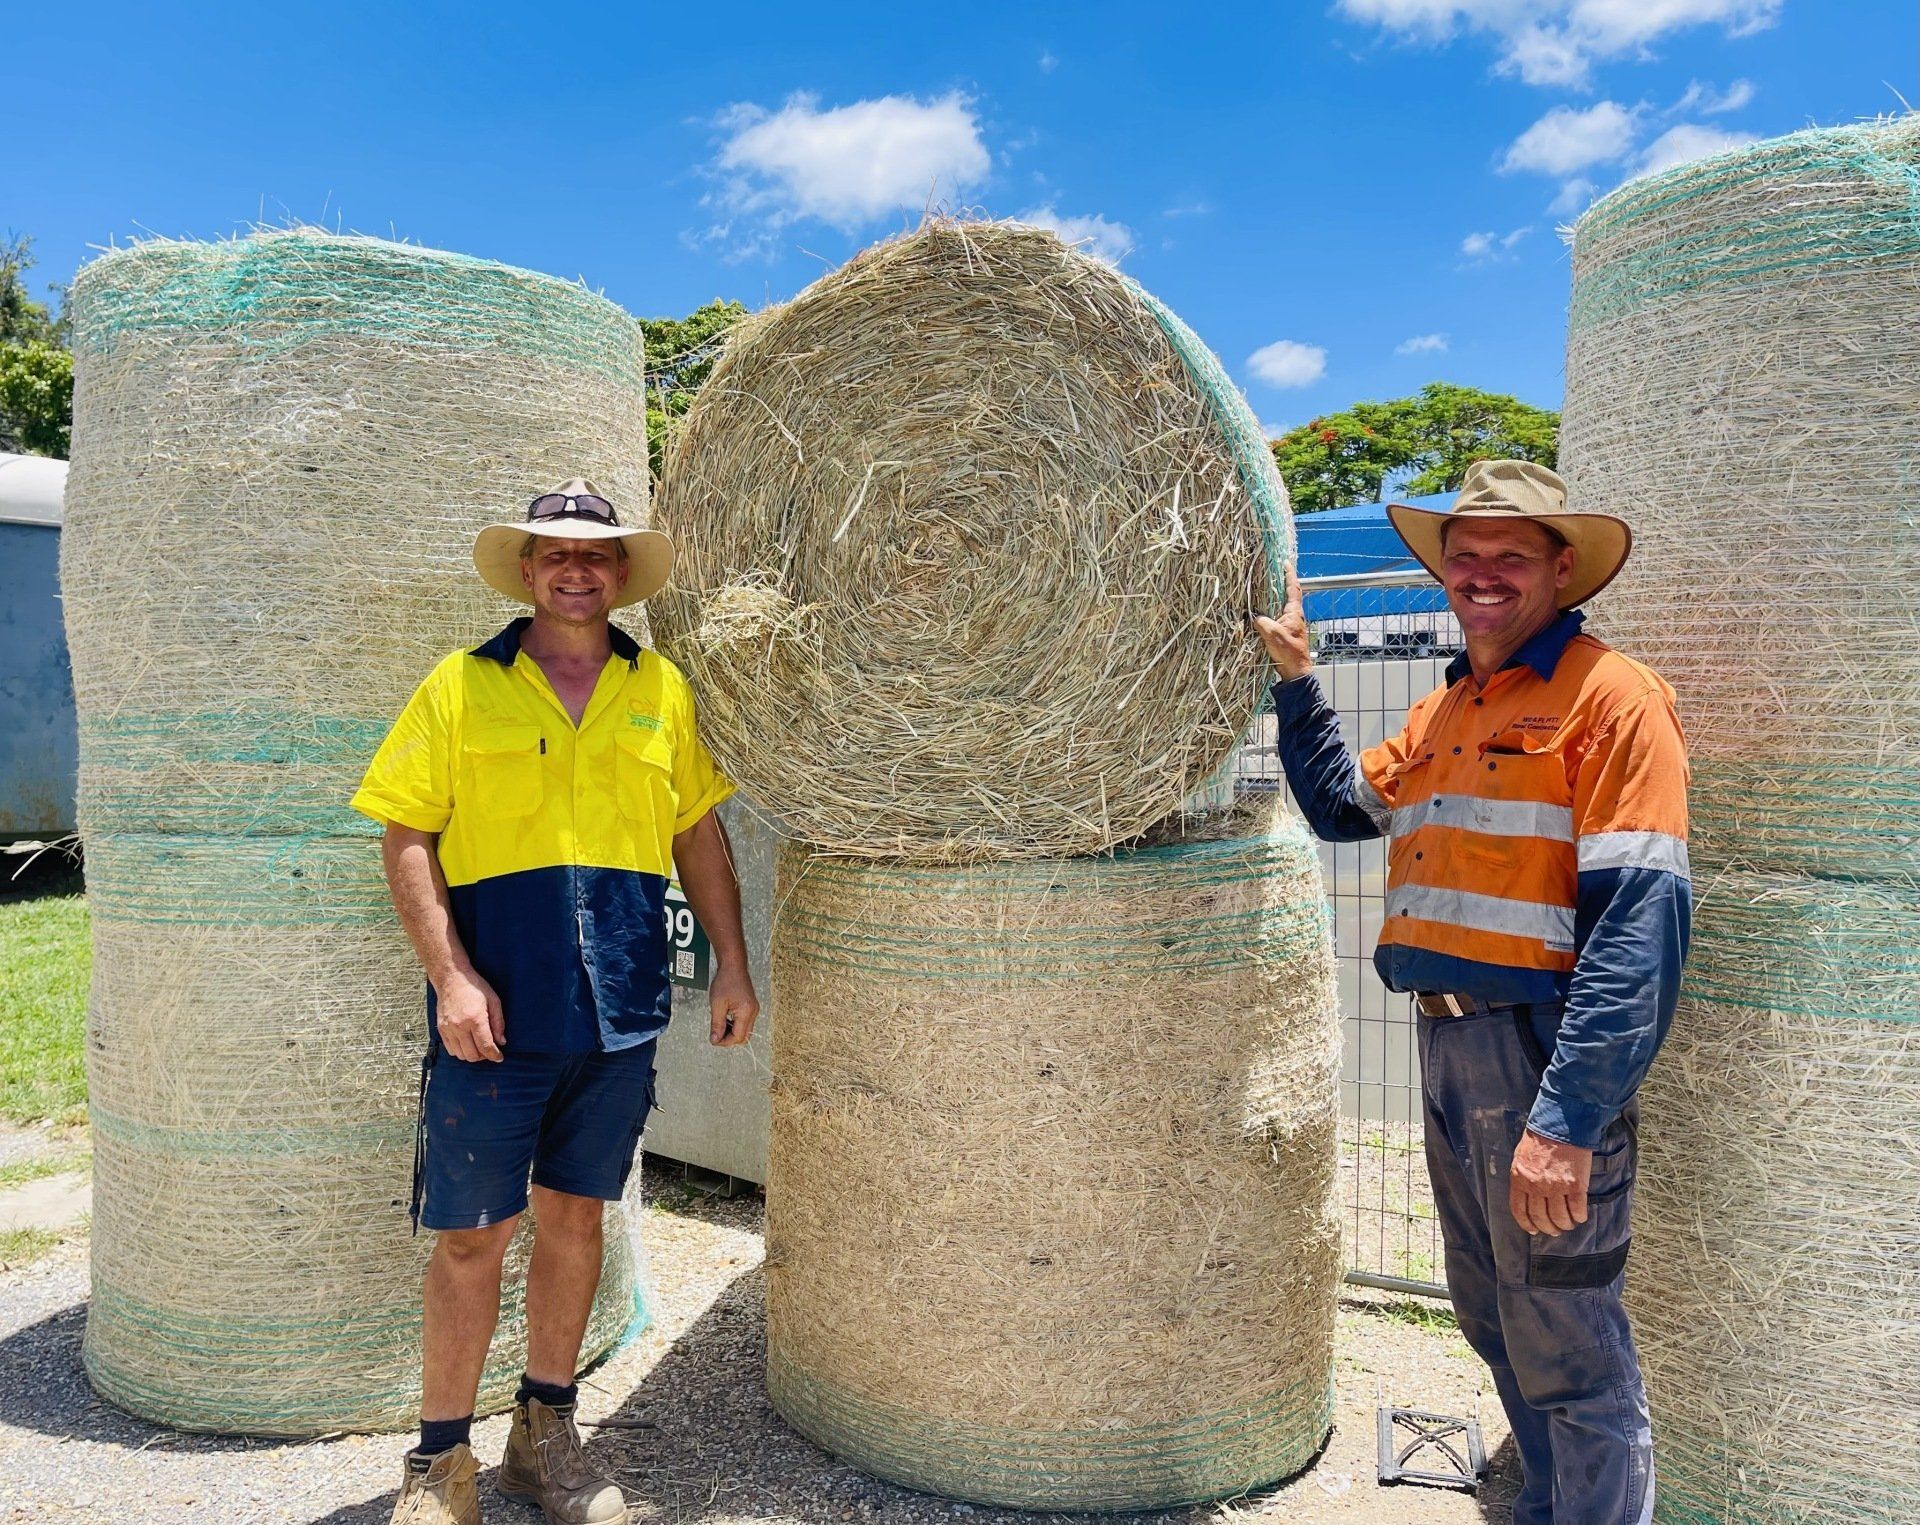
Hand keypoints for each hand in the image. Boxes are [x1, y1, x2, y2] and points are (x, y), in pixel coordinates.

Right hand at [435, 968, 504, 1061]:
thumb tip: (501, 1042)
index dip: (494, 1055)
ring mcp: (448, 1028)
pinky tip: (467, 1043)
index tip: (500, 1057)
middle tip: (490, 1050)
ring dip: (472, 1055)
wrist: (451, 978)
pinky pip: (451, 1049)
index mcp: (475, 1018)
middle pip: (472, 1055)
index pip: (485, 1046)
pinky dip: (460, 1051)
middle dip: (484, 1056)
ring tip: (479, 1046)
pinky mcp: (441, 1029)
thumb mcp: (494, 1000)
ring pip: (461, 1055)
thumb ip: (499, 1023)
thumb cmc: (475, 987)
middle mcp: (460, 1026)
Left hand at [708, 961, 760, 1047]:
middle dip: (729, 1039)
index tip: (714, 1040)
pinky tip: (726, 1020)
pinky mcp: (751, 1007)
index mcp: (746, 1011)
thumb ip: (717, 1024)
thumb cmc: (726, 981)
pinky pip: (745, 1023)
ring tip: (719, 1025)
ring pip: (745, 1031)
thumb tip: (715, 1039)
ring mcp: (754, 1009)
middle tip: (716, 1035)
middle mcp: (753, 1012)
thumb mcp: (717, 1004)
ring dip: (732, 1032)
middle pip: (744, 1037)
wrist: (733, 966)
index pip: (738, 1037)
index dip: (725, 1042)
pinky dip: (735, 1025)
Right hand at [1250, 565, 1313, 680]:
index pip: (1293, 588)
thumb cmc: (1289, 652)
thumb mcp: (1272, 634)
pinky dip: (1269, 612)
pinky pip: (1276, 618)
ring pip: (1281, 607)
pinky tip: (1260, 613)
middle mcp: (1294, 616)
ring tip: (1262, 590)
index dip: (1289, 575)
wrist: (1295, 672)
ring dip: (1274, 598)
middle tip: (1270, 573)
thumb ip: (1262, 622)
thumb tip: (1253, 616)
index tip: (1285, 563)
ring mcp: (1290, 625)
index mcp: (1294, 612)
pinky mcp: (1285, 634)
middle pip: (1287, 595)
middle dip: (1280, 583)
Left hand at [1510, 1129, 1591, 1235]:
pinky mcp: (1575, 1186)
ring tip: (1567, 1224)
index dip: (1526, 1223)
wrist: (1561, 1125)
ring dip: (1564, 1225)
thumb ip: (1523, 1177)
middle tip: (1554, 1231)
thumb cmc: (1541, 1138)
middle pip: (1540, 1217)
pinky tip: (1580, 1217)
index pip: (1519, 1209)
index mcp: (1520, 1178)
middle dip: (1547, 1228)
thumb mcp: (1521, 1157)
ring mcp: (1556, 1187)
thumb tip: (1527, 1194)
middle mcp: (1536, 1186)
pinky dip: (1579, 1217)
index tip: (1533, 1230)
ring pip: (1559, 1218)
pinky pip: (1577, 1210)